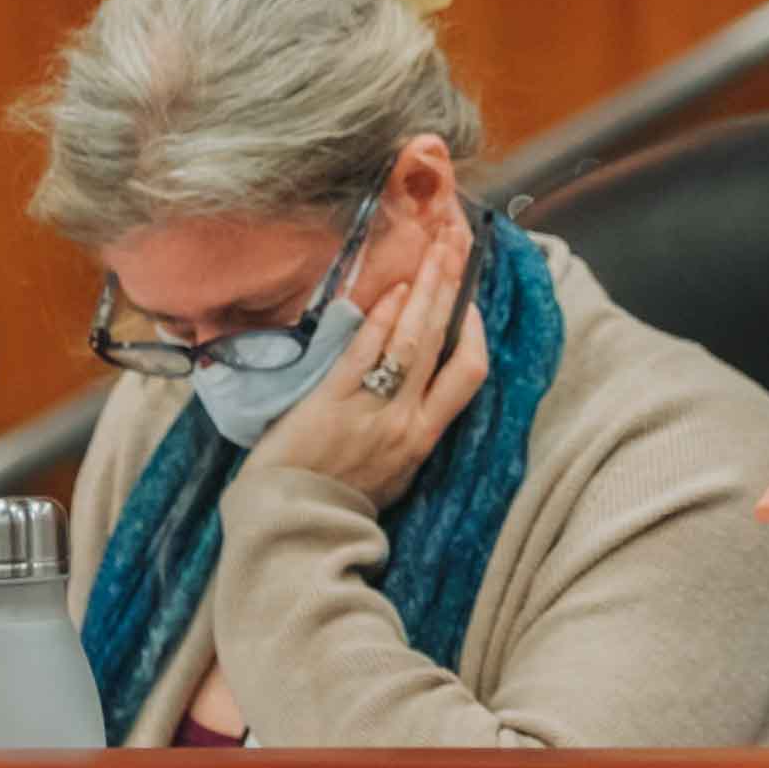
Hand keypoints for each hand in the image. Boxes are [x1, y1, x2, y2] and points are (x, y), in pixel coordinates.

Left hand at [247, 215, 487, 506]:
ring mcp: (371, 409)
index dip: (474, 333)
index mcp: (424, 438)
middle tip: (457, 244)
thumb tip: (417, 393)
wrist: (294, 523)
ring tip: (434, 249)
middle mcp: (406, 420)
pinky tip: (395, 289)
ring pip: (411, 340)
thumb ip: (408, 434)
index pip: (469, 375)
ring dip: (425, 288)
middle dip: (451, 288)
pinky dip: (382, 318)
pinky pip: (366, 352)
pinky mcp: (332, 401)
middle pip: (441, 342)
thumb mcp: (393, 474)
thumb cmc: (338, 501)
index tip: (470, 302)